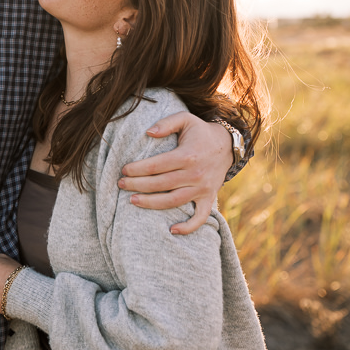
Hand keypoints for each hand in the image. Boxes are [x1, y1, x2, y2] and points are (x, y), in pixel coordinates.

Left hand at [118, 111, 231, 234]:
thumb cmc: (200, 131)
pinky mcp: (209, 198)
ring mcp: (203, 188)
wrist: (228, 145)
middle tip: (121, 184)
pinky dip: (188, 227)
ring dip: (152, 204)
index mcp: (187, 155)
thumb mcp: (185, 119)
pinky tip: (171, 230)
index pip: (157, 165)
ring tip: (132, 201)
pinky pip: (200, 217)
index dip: (138, 169)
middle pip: (161, 184)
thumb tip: (148, 132)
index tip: (124, 170)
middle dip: (138, 185)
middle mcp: (195, 174)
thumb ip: (166, 123)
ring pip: (174, 201)